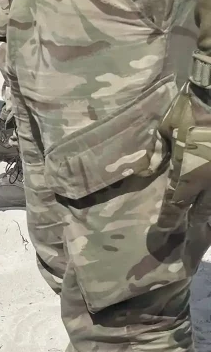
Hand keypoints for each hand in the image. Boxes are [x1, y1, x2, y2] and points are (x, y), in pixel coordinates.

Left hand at [152, 82, 210, 235]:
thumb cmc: (188, 111)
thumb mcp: (164, 131)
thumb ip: (156, 153)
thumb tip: (147, 171)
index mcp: (187, 174)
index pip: (175, 205)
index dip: (168, 221)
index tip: (161, 232)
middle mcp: (208, 180)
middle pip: (201, 212)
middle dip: (192, 226)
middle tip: (187, 240)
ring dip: (209, 217)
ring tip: (204, 228)